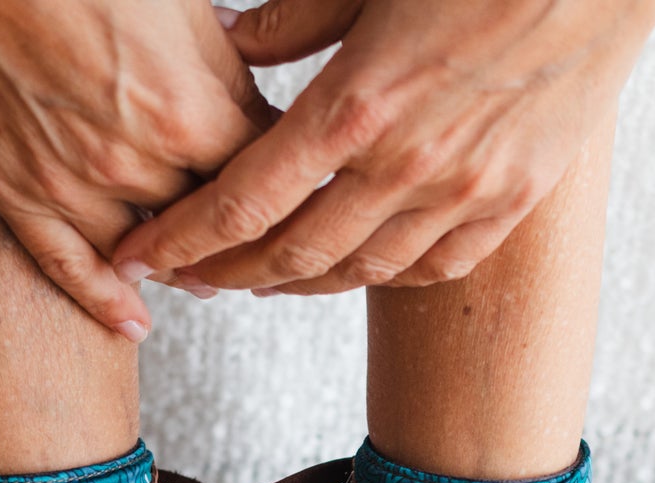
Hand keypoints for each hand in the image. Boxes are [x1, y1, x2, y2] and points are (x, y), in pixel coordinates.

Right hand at [0, 0, 275, 337]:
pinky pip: (66, 267)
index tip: (294, 178)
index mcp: (185, 108)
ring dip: (183, 267)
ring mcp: (69, 184)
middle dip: (239, 229)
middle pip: (210, 223)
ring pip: (147, 254)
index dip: (284, 173)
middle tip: (261, 238)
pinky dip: (105, 301)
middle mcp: (132, 161)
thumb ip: (217, 56)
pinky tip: (134, 324)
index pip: (261, 170)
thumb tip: (246, 79)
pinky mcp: (12, 191)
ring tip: (209, 278)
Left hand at [110, 0, 654, 295]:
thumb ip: (294, 19)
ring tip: (260, 277)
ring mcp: (466, 195)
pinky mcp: (514, 203)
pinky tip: (355, 266)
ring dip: (297, 283)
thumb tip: (232, 44)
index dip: (183, 239)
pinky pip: (432, 267)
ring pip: (358, 272)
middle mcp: (408, 168)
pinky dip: (380, 276)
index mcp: (358, 106)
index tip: (140, 257)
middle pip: (291, 256)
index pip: (243, 201)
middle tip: (191, 278)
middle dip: (227, 274)